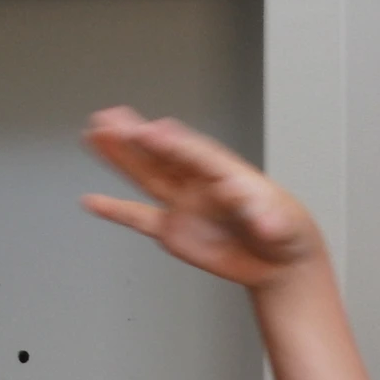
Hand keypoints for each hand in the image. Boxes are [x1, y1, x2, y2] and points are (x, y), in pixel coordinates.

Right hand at [81, 108, 327, 291]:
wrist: (281, 262)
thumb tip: (245, 200)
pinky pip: (140, 218)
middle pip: (162, 155)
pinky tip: (92, 201)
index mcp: (227, 174)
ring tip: (95, 133)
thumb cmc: (287, 232)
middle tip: (109, 117)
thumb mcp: (283, 223)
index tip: (149, 130)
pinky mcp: (174, 230)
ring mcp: (184, 205)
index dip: (171, 142)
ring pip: (145, 175)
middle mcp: (199, 184)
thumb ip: (262, 213)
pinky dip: (116, 211)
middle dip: (135, 136)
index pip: (194, 154)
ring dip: (120, 156)